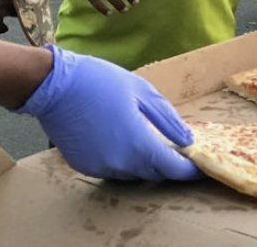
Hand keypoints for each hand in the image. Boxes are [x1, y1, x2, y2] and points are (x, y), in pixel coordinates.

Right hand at [16, 46, 200, 181]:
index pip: (173, 169)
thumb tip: (188, 140)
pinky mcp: (84, 167)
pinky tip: (121, 140)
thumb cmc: (100, 82)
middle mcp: (120, 164)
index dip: (189, 170)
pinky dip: (122, 160)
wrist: (55, 85)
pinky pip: (112, 170)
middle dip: (167, 164)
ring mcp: (100, 168)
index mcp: (138, 145)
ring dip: (144, 163)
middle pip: (153, 174)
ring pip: (132, 174)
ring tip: (147, 140)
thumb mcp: (141, 92)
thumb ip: (168, 120)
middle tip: (176, 148)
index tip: (201, 165)